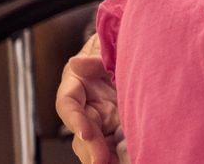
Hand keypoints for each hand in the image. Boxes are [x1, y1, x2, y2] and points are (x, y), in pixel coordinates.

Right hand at [57, 47, 121, 163]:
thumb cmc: (114, 51)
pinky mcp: (117, 128)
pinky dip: (118, 154)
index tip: (85, 132)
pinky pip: (114, 144)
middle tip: (101, 160)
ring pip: (96, 143)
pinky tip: (127, 160)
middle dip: (90, 148)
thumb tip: (76, 63)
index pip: (68, 105)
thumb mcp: (105, 50)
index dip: (74, 120)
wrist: (134, 52)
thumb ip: (95, 59)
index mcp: (76, 86)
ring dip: (102, 156)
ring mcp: (103, 119)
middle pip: (82, 131)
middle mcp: (86, 107)